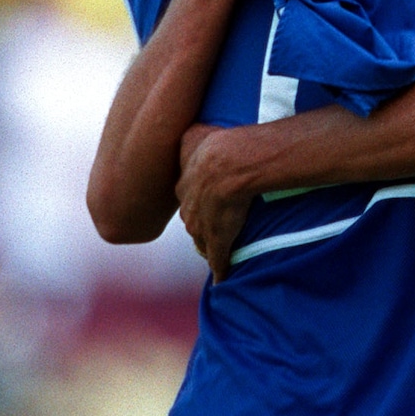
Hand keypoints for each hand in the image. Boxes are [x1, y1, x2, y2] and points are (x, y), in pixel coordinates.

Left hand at [177, 124, 254, 281]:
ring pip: (203, 242)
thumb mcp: (193, 134)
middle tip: (214, 230)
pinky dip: (220, 271)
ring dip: (210, 248)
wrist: (231, 163)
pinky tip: (221, 281)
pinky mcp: (218, 240)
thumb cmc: (216, 143)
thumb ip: (190, 137)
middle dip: (202, 227)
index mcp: (183, 187)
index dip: (199, 203)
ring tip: (218, 253)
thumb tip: (189, 134)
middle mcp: (188, 210)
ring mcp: (202, 227)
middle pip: (193, 223)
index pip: (189, 201)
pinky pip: (218, 260)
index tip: (206, 205)